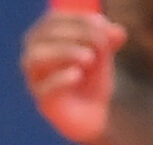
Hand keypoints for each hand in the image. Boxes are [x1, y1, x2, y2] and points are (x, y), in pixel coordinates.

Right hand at [22, 9, 124, 143]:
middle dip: (74, 33)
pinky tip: (78, 75)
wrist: (95, 116)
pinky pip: (43, 88)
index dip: (77, 19)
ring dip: (63, 51)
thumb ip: (108, 39)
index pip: (53, 20)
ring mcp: (36, 80)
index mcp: (46, 40)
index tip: (102, 25)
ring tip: (89, 58)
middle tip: (100, 43)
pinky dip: (60, 78)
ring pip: (35, 58)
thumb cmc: (92, 80)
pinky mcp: (43, 103)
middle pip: (43, 35)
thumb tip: (117, 32)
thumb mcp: (102, 55)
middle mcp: (35, 57)